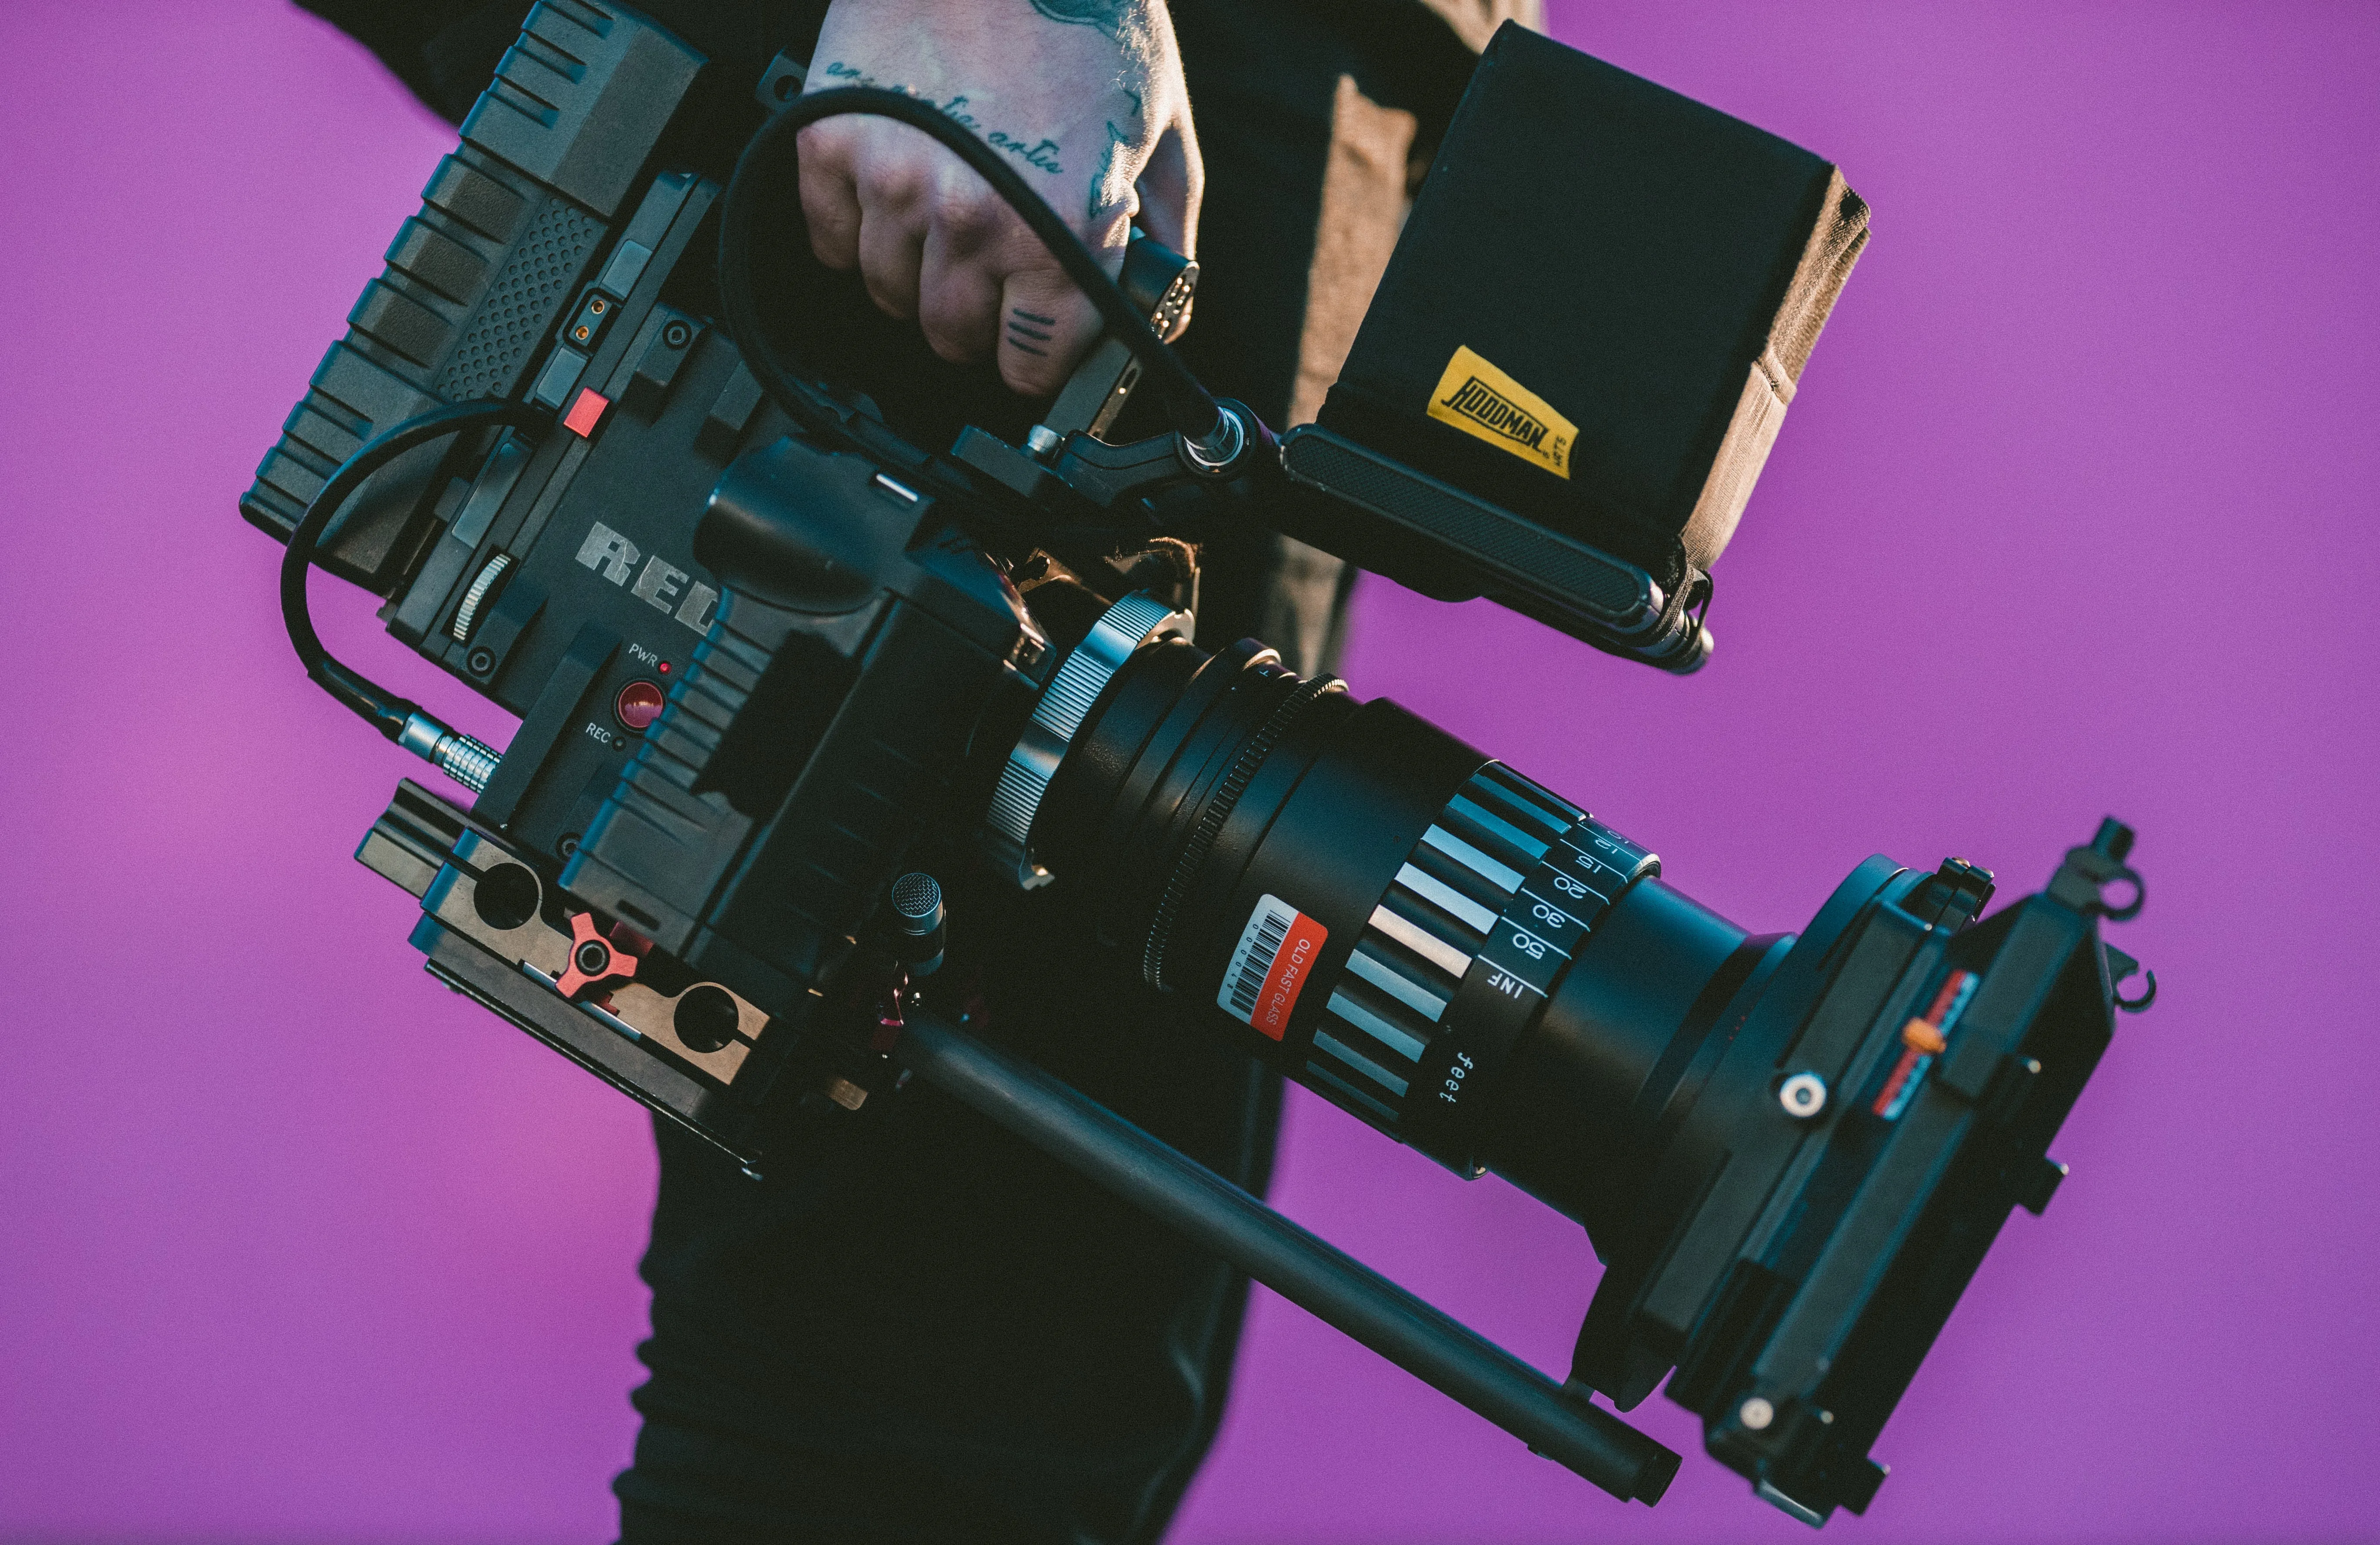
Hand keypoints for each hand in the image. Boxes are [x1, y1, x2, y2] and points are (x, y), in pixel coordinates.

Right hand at [797, 0, 1199, 396]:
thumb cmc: (1089, 11)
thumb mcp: (1163, 130)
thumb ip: (1165, 233)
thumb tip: (1162, 310)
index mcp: (1060, 228)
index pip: (1032, 362)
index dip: (1038, 362)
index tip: (1035, 350)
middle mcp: (971, 220)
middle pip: (952, 337)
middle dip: (978, 324)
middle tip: (994, 287)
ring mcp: (892, 182)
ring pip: (888, 294)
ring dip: (917, 281)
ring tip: (945, 234)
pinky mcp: (832, 141)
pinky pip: (831, 239)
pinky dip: (857, 235)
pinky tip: (893, 202)